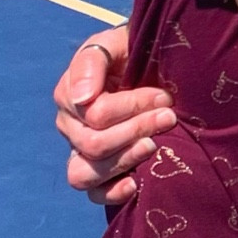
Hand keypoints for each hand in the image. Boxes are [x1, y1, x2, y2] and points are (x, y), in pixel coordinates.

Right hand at [52, 24, 174, 205]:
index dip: (132, 107)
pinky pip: (94, 194)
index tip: (164, 97)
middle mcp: (69, 127)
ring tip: (153, 146)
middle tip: (168, 117)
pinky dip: (112, 192)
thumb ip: (93, 62)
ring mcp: (81, 152)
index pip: (95, 114)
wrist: (154, 68)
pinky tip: (135, 183)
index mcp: (69, 95)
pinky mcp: (99, 174)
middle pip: (93, 144)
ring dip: (124, 160)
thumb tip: (82, 98)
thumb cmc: (134, 54)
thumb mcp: (114, 44)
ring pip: (85, 173)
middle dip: (137, 129)